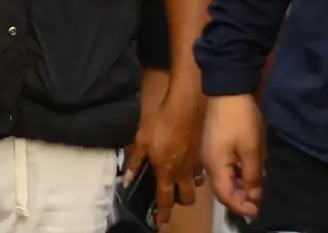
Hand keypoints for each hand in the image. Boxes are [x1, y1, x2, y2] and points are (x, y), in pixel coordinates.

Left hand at [126, 83, 205, 220]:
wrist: (184, 107)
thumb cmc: (161, 123)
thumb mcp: (141, 141)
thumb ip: (135, 162)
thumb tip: (127, 178)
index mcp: (167, 172)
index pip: (165, 199)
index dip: (163, 214)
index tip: (161, 223)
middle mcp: (183, 172)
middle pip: (187, 198)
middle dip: (180, 202)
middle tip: (170, 196)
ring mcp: (194, 163)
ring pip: (196, 186)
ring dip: (188, 187)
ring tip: (178, 180)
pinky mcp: (200, 153)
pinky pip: (199, 171)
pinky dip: (194, 173)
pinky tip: (185, 164)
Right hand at [202, 93, 264, 218]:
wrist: (227, 88)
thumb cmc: (240, 120)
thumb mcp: (251, 150)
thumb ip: (252, 176)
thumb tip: (253, 196)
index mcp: (215, 166)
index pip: (226, 197)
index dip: (241, 207)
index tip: (257, 210)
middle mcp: (208, 162)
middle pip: (222, 189)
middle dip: (240, 198)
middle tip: (258, 200)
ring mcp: (209, 152)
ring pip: (223, 178)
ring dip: (238, 185)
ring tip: (255, 186)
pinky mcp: (213, 144)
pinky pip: (223, 166)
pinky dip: (235, 173)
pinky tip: (247, 170)